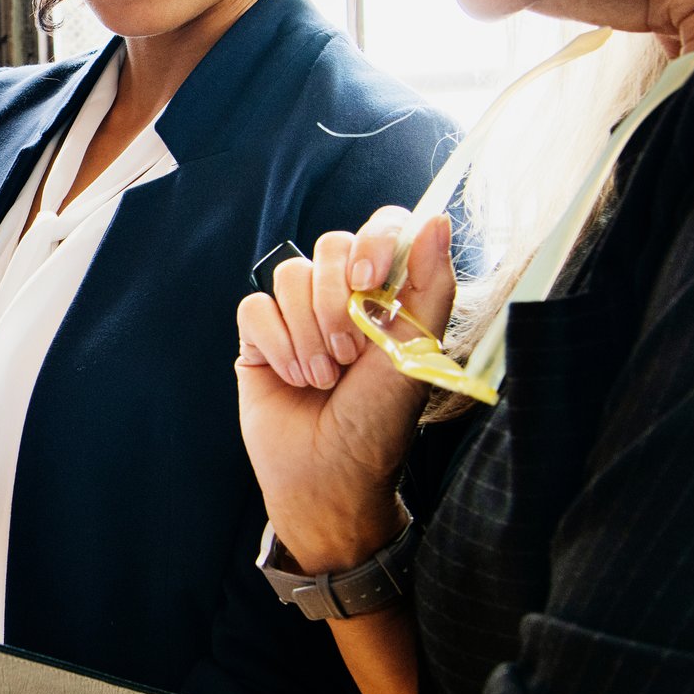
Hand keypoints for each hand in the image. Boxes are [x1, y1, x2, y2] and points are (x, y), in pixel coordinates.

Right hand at [235, 209, 454, 568]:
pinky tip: (292, 378)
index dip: (372, 242)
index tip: (370, 283)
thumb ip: (432, 285)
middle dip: (336, 302)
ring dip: (308, 333)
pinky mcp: (259, 337)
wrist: (328, 475)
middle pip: (329, 245)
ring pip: (289, 276)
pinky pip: (255, 309)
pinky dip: (277, 345)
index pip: (379, 227)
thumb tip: (438, 219)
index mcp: (387, 293)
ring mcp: (297, 314)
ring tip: (322, 377)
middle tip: (348, 355)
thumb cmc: (378, 423)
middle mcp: (341, 296)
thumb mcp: (415, 352)